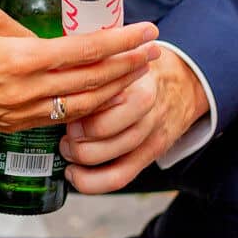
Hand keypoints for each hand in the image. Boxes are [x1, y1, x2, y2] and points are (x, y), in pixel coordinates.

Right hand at [0, 9, 159, 133]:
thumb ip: (24, 29)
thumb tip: (51, 40)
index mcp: (18, 60)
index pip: (85, 51)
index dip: (121, 42)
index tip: (147, 31)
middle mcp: (24, 93)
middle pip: (92, 82)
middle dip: (129, 66)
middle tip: (154, 51)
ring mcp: (19, 115)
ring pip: (82, 106)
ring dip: (114, 89)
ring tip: (136, 73)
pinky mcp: (12, 128)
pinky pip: (60, 119)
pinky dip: (87, 108)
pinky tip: (101, 97)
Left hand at [60, 48, 208, 192]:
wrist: (183, 82)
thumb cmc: (141, 68)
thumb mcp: (123, 55)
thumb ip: (95, 60)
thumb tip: (54, 64)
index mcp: (136, 81)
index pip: (102, 99)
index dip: (74, 108)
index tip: (62, 106)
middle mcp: (145, 111)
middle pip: (101, 131)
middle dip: (73, 135)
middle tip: (63, 131)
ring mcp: (149, 136)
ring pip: (108, 159)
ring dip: (78, 157)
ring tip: (67, 149)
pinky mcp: (149, 156)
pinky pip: (118, 178)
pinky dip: (91, 182)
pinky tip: (74, 174)